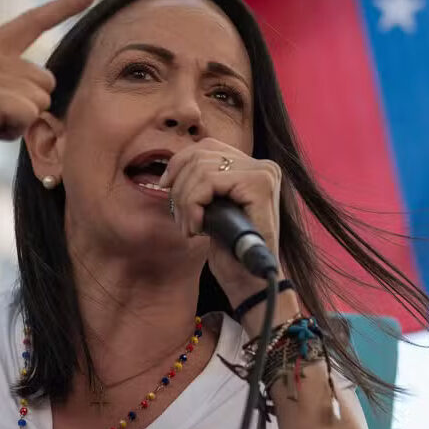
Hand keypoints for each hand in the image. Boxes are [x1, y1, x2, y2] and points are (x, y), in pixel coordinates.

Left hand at [159, 138, 286, 305]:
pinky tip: (198, 228)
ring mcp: (264, 173)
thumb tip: (173, 165)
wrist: (251, 282)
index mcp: (254, 167)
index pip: (207, 147)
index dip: (179, 163)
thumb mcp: (213, 207)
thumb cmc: (230, 249)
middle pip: (200, 155)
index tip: (165, 186)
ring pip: (201, 168)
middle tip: (182, 221)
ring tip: (190, 228)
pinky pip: (208, 182)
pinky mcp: (259, 185)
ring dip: (185, 202)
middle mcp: (264, 165)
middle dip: (180, 188)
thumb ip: (203, 182)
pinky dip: (193, 205)